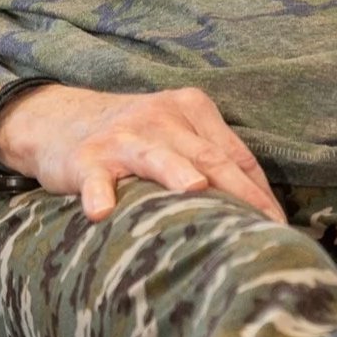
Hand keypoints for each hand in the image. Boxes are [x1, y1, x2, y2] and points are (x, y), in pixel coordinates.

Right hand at [0, 83, 285, 222]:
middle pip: (208, 157)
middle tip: (260, 226)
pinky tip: (102, 211)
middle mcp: (162, 118)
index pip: (235, 154)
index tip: (278, 227)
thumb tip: (263, 212)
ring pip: (156, 156)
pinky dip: (99, 193)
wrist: (58, 120)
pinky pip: (95, 178)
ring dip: (175, 172)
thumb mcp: (177, 136)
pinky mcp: (87, 159)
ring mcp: (123, 137)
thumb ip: (215, 162)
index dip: (259, 192)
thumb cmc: (134, 138)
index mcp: (192, 109)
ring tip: (194, 189)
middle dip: (238, 192)